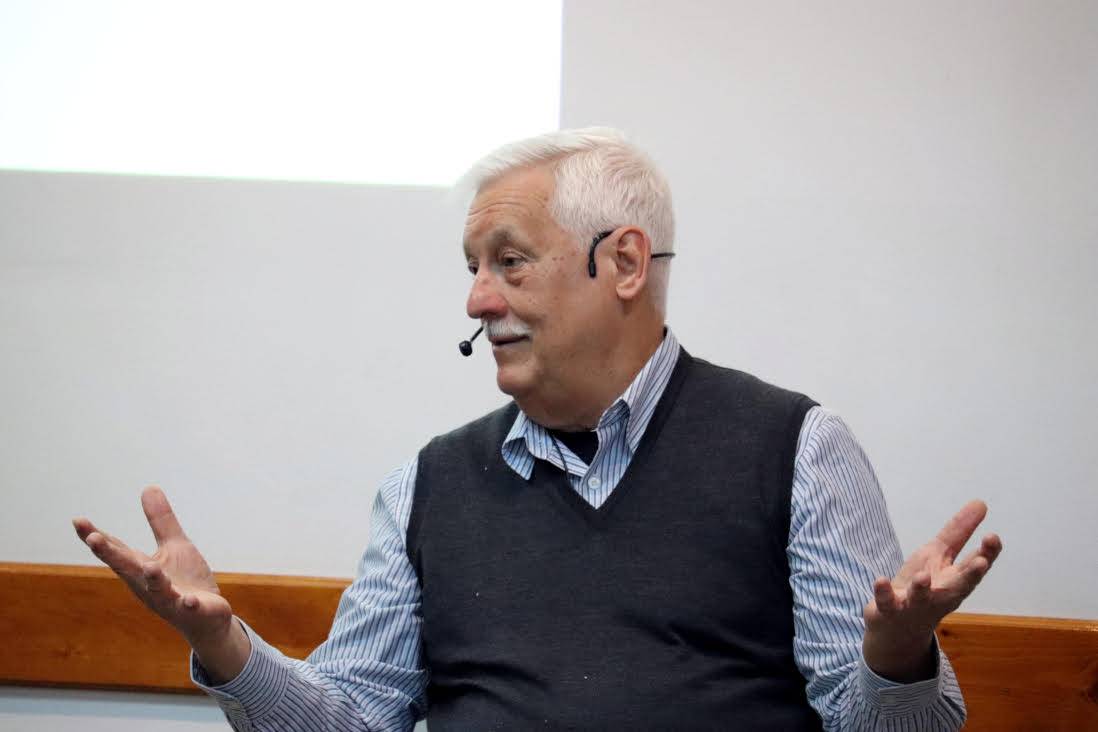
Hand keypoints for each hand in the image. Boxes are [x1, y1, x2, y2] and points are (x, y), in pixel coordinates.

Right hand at [73, 486, 248, 681]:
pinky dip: (189, 604)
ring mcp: (171, 599)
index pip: (116, 550)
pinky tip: (189, 600)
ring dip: (153, 578)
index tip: (78, 521)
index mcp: (142, 568)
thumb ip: (161, 520)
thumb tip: (148, 487)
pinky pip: (189, 608)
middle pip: (128, 569)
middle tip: (93, 539)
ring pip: (158, 589)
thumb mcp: (174, 546)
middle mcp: (150, 585)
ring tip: (149, 567)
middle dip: (111, 555)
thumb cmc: (186, 582)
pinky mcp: (194, 611)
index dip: (96, 537)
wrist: (208, 619)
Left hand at [862, 499, 1002, 681]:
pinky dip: (884, 593)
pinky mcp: (889, 610)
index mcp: (955, 581)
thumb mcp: (940, 556)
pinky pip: (887, 603)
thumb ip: (959, 532)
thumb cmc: (924, 587)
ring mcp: (914, 605)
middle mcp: (940, 595)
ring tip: (922, 577)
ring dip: (923, 589)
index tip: (993, 538)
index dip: (987, 553)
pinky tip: (880, 580)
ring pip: (921, 598)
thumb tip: (981, 503)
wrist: (896, 627)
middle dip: (970, 575)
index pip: (975, 567)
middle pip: (958, 587)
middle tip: (982, 563)